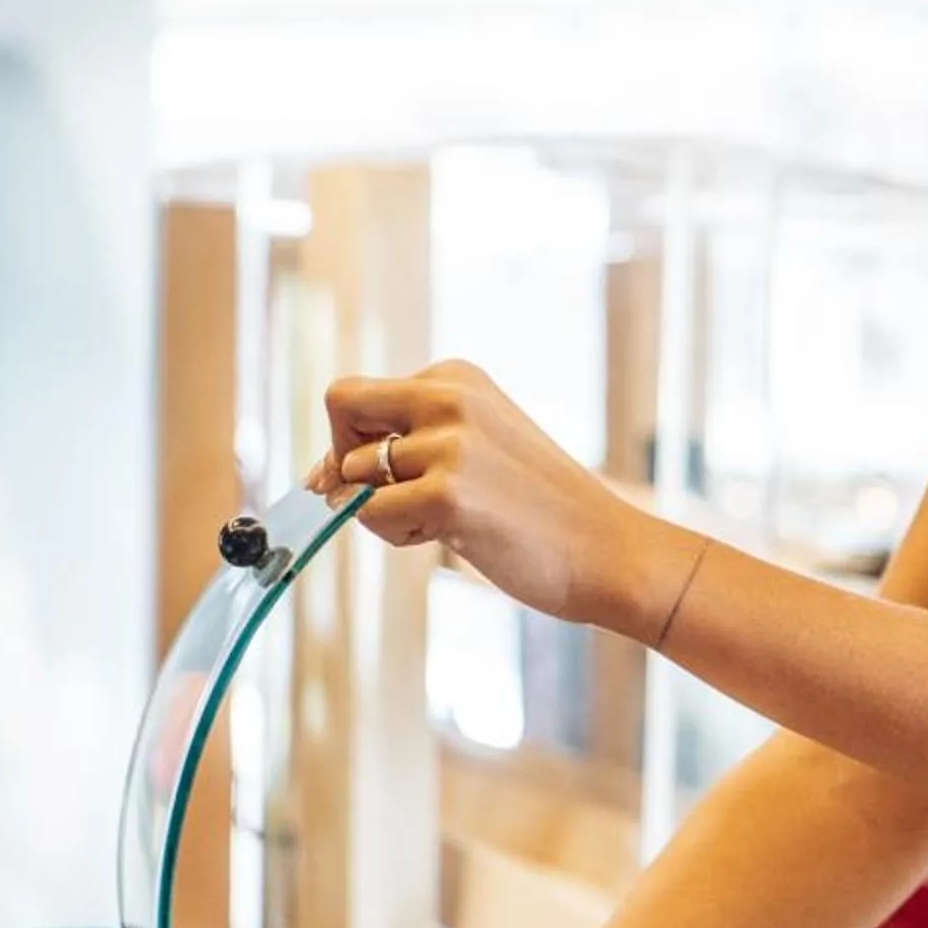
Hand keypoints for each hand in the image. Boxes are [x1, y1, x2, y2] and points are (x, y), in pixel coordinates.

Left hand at [307, 362, 667, 636]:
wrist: (608, 549)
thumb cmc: (540, 510)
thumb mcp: (478, 447)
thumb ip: (409, 443)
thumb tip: (319, 477)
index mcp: (458, 377)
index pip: (357, 395)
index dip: (355, 442)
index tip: (389, 476)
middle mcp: (450, 396)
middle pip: (340, 407)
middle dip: (345, 462)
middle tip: (396, 499)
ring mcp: (449, 443)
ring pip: (351, 475)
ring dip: (383, 510)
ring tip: (446, 522)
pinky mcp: (447, 493)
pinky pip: (370, 517)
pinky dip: (398, 536)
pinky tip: (453, 536)